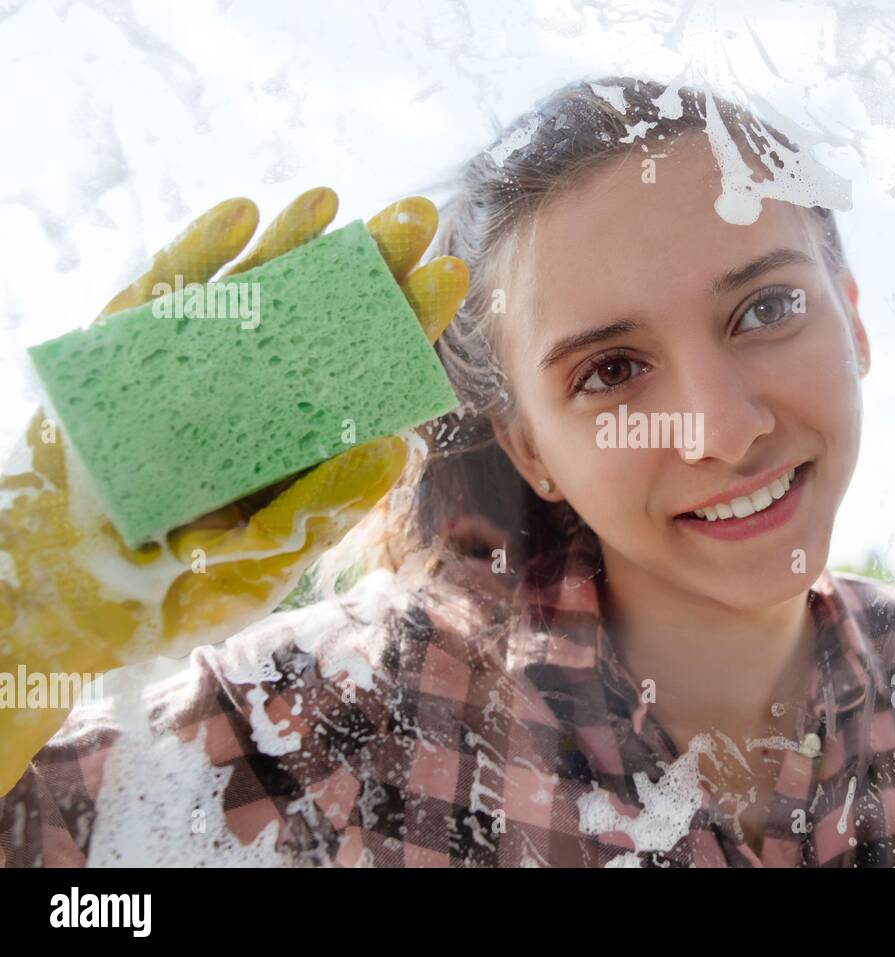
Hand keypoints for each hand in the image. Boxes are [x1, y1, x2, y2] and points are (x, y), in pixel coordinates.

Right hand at [0, 189, 467, 794]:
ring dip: (294, 244)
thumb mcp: (261, 562)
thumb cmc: (184, 585)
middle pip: (324, 318)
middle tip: (414, 213)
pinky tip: (242, 216)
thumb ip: (318, 510)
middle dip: (367, 266)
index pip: (372, 370)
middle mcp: (260, 392)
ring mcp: (197, 365)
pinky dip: (201, 255)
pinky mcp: (132, 351)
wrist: (77, 590)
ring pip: (253, 293)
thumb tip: (391, 449)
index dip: (409, 321)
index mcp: (305, 437)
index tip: (449, 271)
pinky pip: (169, 295)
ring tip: (333, 201)